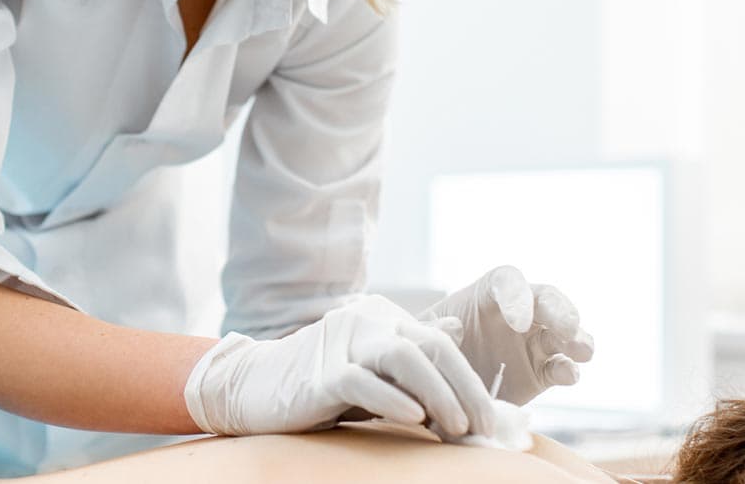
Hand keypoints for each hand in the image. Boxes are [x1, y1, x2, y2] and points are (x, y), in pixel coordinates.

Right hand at [183, 294, 494, 437]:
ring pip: (403, 356)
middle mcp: (366, 322)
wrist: (254, 385)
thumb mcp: (372, 364)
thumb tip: (452, 329)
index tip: (490, 420)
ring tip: (456, 427)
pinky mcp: (320, 375)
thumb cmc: (321, 380)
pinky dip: (393, 399)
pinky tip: (415, 418)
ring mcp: (342, 345)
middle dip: (465, 388)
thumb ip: (411, 350)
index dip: (470, 382)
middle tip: (483, 427)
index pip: (440, 344)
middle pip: (430, 345)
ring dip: (438, 392)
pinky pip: (363, 381)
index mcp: (383, 318)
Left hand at [418, 265, 595, 405]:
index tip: (517, 320)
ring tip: (582, 350)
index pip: (507, 280)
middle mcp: (515, 313)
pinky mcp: (542, 372)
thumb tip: (453, 327)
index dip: (516, 295)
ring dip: (578, 337)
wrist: (433, 388)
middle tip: (567, 328)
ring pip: (565, 331)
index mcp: (484, 296)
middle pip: (546, 298)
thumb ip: (432, 329)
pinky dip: (570, 370)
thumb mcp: (418, 336)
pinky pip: (562, 367)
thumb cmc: (425, 350)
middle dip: (560, 310)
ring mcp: (532, 342)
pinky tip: (568, 374)